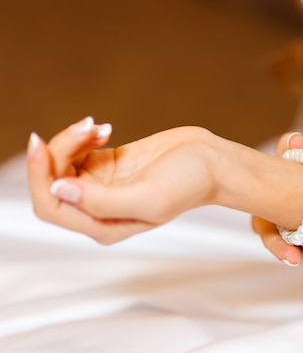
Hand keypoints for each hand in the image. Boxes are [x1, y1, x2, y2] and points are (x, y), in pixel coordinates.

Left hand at [27, 117, 219, 243]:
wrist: (213, 162)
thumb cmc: (190, 183)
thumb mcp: (151, 197)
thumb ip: (103, 201)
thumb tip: (58, 190)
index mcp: (105, 225)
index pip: (52, 206)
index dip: (39, 177)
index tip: (41, 144)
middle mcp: (99, 209)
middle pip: (52, 181)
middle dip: (60, 151)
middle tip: (87, 128)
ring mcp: (102, 186)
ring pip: (62, 163)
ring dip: (73, 139)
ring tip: (99, 127)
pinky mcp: (108, 165)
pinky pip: (77, 150)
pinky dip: (83, 135)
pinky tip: (105, 128)